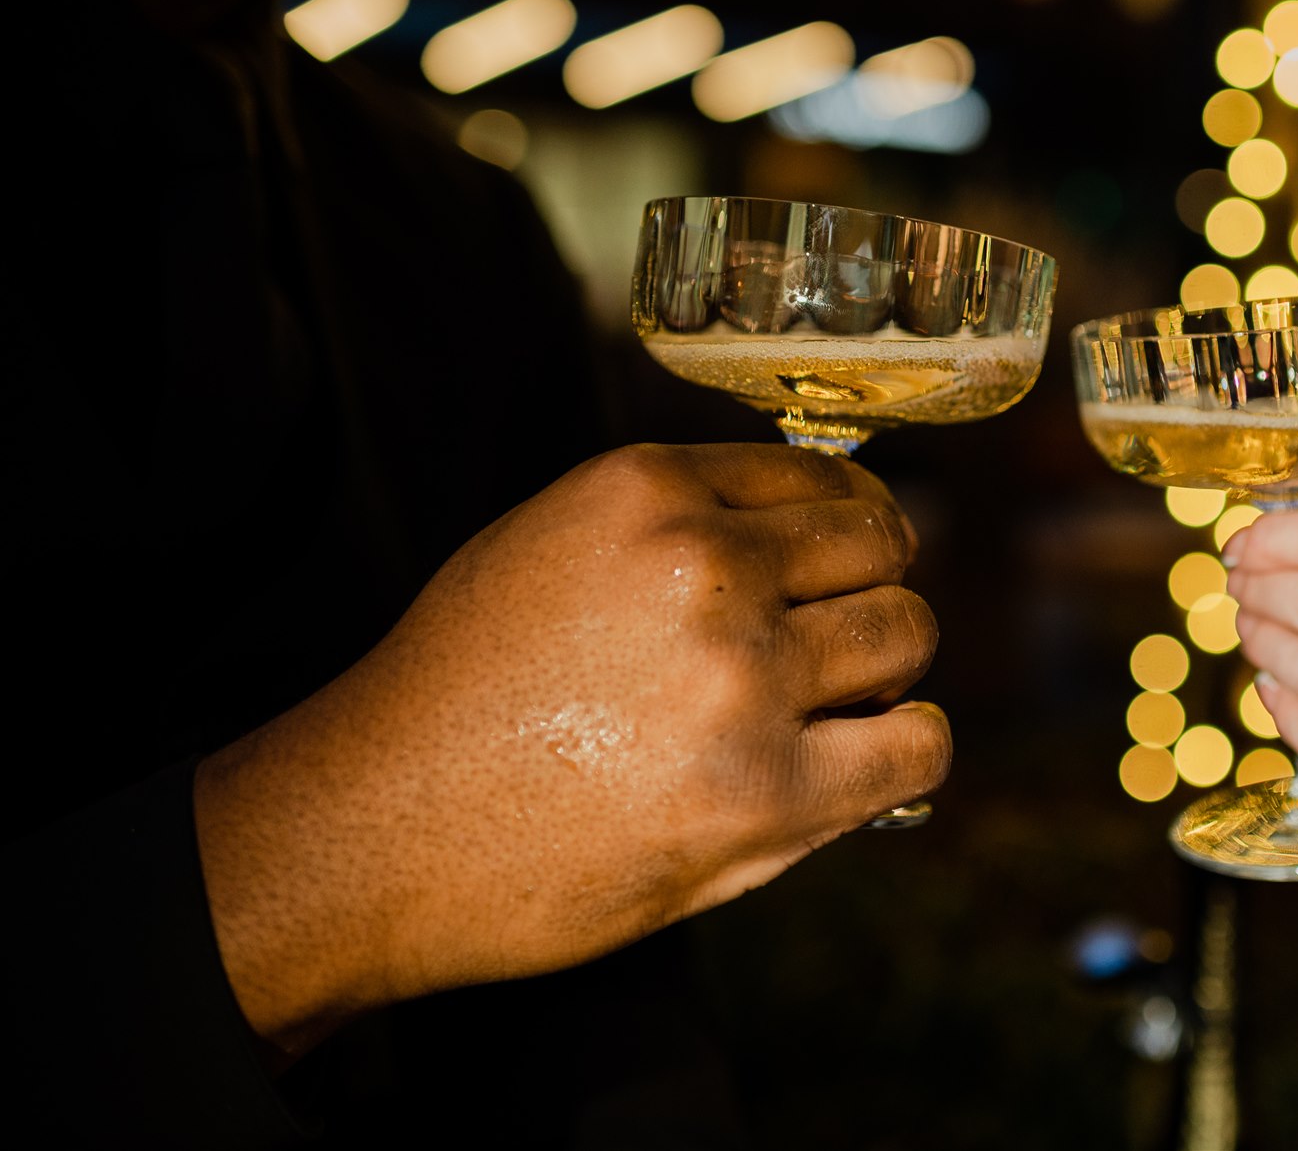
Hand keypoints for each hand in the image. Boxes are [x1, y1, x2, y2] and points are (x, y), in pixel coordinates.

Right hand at [194, 443, 947, 1059]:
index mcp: (649, 492)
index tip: (848, 560)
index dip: (848, 524)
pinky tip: (866, 759)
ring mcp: (741, 680)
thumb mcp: (550, 544)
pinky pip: (916, 748)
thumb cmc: (457, 695)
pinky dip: (907, 749)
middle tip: (843, 640)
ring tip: (843, 703)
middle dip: (872, 590)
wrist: (374, 831)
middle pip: (881, 547)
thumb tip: (812, 535)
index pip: (823, 475)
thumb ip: (678, 524)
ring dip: (890, 669)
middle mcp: (704, 568)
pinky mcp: (764, 793)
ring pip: (907, 635)